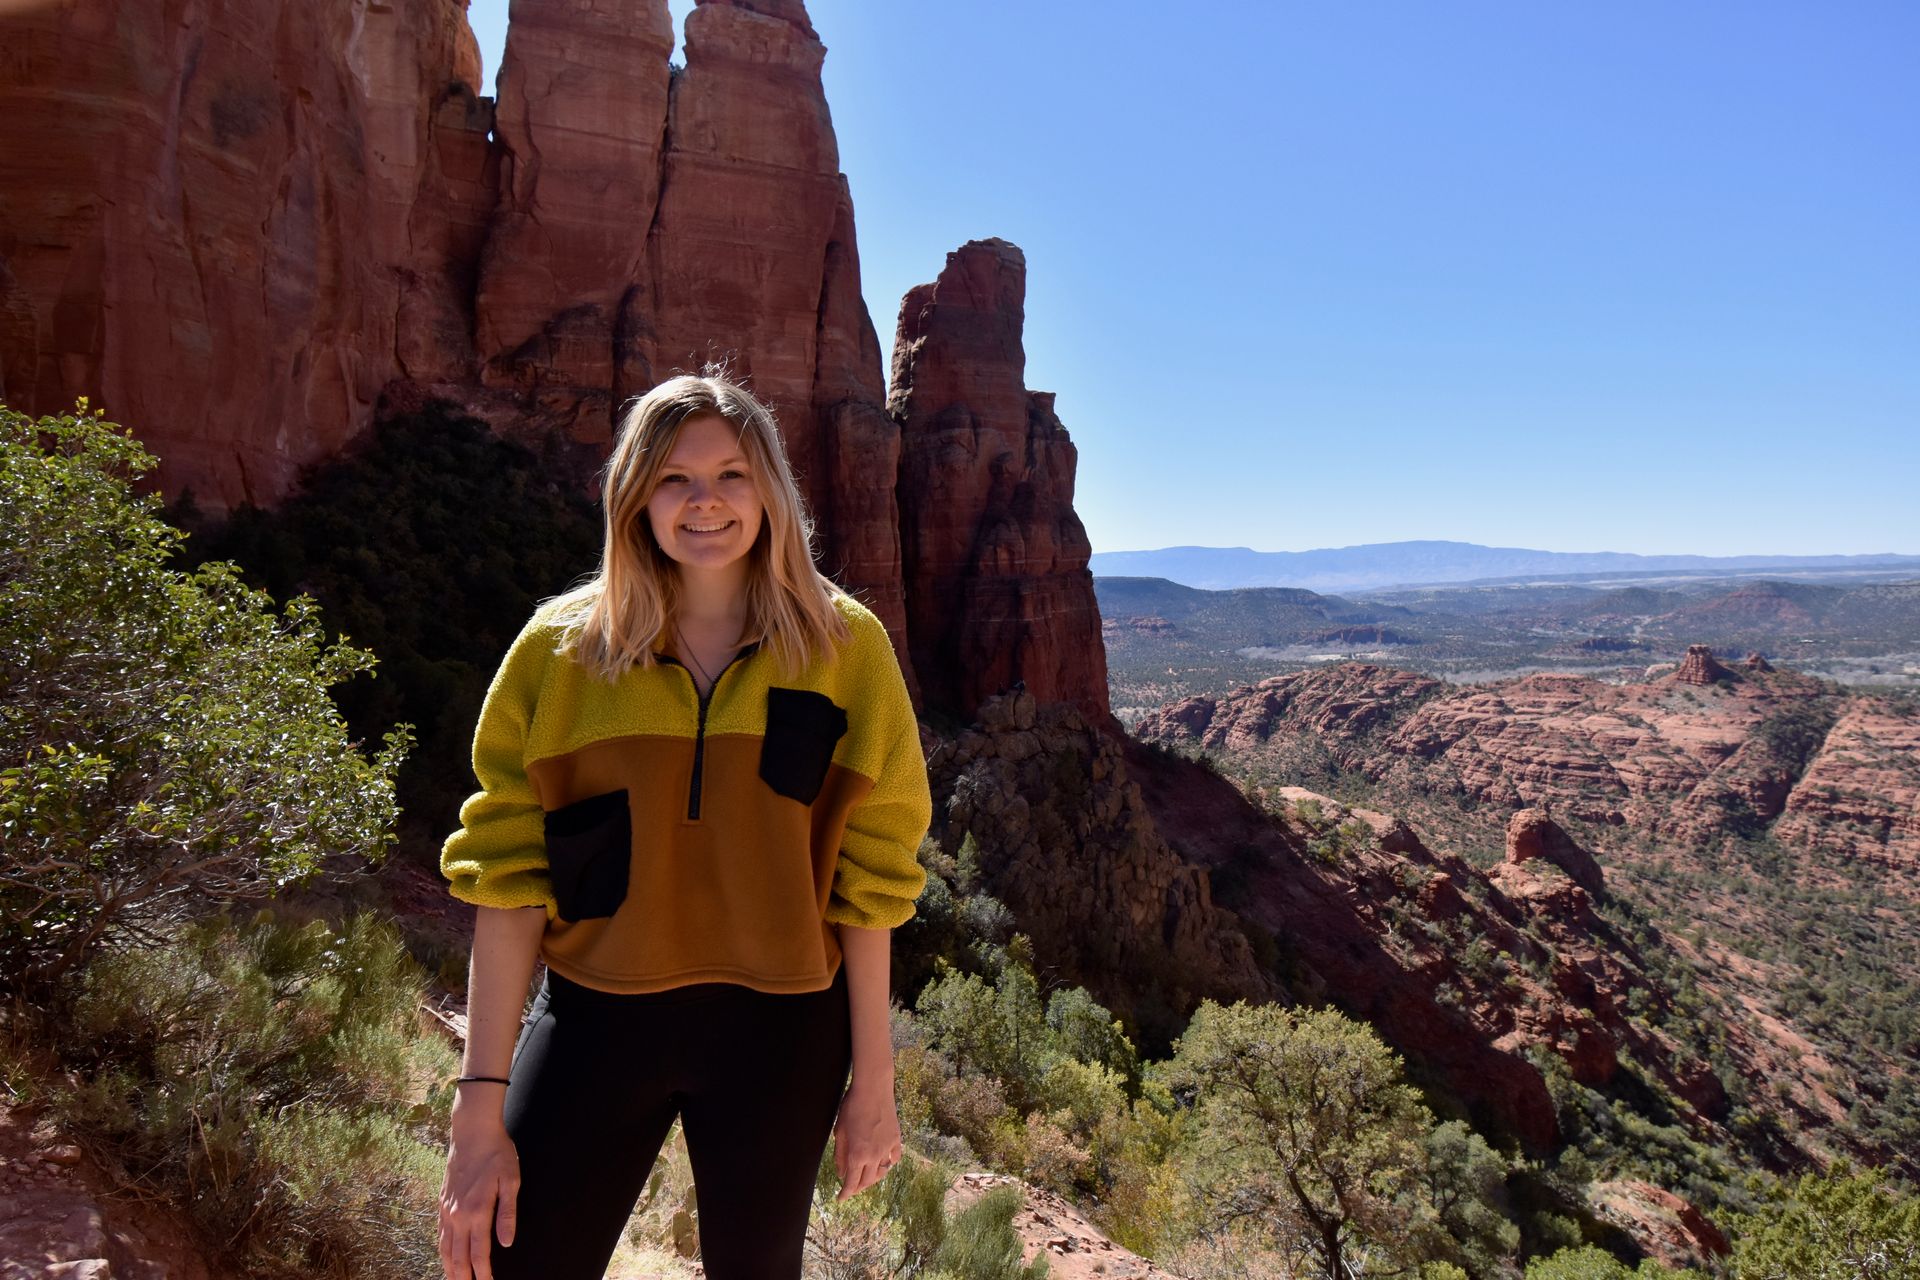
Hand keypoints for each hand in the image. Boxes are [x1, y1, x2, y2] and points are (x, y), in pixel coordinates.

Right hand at [439, 1111, 519, 1279]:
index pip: (479, 1254)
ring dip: (450, 1268)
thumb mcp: (511, 1181)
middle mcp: (458, 1215)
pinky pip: (439, 1234)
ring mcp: (447, 1209)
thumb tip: (506, 1242)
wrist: (472, 1132)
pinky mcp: (442, 1202)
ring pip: (445, 1248)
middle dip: (463, 1278)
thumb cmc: (497, 1154)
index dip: (483, 1274)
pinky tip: (445, 1256)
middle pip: (458, 1257)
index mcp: (477, 1212)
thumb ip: (508, 1214)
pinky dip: (442, 1250)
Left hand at [833, 1073, 902, 1199]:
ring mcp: (887, 1148)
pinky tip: (885, 1162)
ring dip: (873, 1178)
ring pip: (882, 1172)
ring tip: (866, 1177)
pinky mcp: (896, 1139)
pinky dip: (889, 1164)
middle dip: (858, 1188)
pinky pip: (894, 1158)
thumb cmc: (852, 1107)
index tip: (841, 1198)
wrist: (873, 1089)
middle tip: (851, 1188)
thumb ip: (840, 1155)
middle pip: (867, 1181)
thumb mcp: (840, 1131)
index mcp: (857, 1155)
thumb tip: (841, 1173)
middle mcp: (874, 1156)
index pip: (851, 1183)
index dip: (845, 1194)